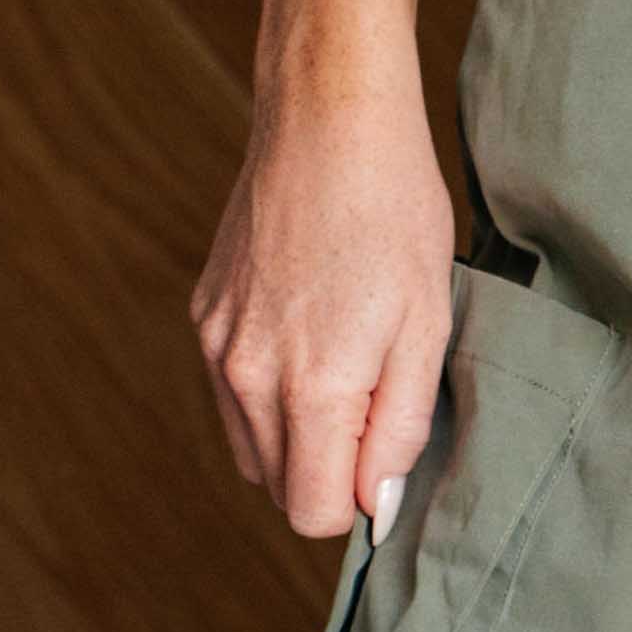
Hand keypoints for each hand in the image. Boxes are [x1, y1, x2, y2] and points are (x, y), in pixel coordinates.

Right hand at [193, 64, 456, 540]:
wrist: (329, 120)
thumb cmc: (396, 217)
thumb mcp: (428, 330)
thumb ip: (400, 432)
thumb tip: (376, 506)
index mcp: (314, 387)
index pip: (315, 512)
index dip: (358, 499)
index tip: (386, 451)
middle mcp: (249, 375)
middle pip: (280, 488)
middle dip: (328, 469)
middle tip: (373, 396)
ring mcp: (217, 344)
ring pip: (253, 448)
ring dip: (298, 436)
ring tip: (343, 362)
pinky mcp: (204, 315)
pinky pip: (233, 397)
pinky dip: (270, 393)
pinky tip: (308, 332)